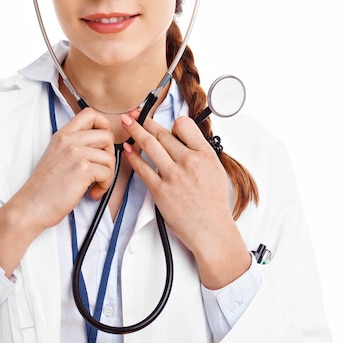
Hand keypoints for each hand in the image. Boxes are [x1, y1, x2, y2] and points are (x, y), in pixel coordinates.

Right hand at [0, 108, 115, 273]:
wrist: (32, 206)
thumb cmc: (45, 188)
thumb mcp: (56, 156)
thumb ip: (74, 146)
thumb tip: (100, 147)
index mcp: (62, 135)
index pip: (90, 113)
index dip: (104, 126)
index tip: (102, 144)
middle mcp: (69, 140)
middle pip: (106, 135)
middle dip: (109, 155)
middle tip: (100, 170)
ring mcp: (76, 153)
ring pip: (110, 156)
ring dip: (108, 174)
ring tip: (95, 185)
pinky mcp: (82, 169)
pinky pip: (108, 173)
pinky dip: (104, 186)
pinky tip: (92, 192)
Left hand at [121, 111, 250, 287]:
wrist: (210, 229)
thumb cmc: (213, 203)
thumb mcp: (215, 169)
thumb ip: (199, 151)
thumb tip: (182, 137)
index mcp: (204, 155)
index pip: (184, 126)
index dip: (172, 122)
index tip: (162, 120)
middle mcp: (189, 162)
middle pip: (163, 134)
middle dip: (146, 120)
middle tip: (135, 113)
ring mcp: (173, 176)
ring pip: (150, 146)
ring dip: (136, 131)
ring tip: (127, 122)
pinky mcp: (160, 190)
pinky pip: (142, 168)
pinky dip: (133, 157)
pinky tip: (127, 150)